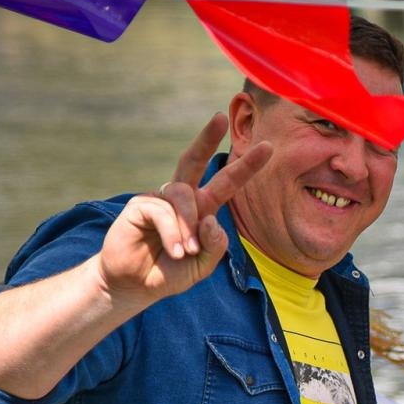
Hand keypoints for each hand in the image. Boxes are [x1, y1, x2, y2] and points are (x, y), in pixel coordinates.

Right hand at [94, 113, 273, 307]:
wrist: (135, 286)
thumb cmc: (170, 272)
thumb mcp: (203, 263)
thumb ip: (214, 244)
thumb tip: (209, 218)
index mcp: (201, 208)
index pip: (226, 182)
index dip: (246, 166)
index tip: (268, 148)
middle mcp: (181, 198)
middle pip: (193, 159)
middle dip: (207, 138)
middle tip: (220, 117)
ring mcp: (158, 199)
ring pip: (183, 197)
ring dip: (188, 226)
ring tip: (185, 252)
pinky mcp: (138, 206)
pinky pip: (162, 212)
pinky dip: (172, 233)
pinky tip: (174, 251)